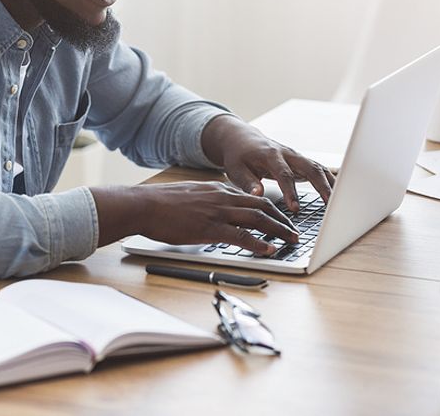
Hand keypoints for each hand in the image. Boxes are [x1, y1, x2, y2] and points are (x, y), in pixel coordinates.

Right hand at [92, 181, 298, 253]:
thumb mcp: (189, 195)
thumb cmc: (161, 204)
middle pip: (262, 205)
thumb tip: (214, 211)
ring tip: (291, 240)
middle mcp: (222, 198)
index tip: (280, 217)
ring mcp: (217, 212)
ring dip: (278, 230)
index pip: (251, 197)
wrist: (144, 205)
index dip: (270, 208)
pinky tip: (269, 250)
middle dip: (282, 219)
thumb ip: (206, 201)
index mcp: (217, 189)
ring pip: (258, 218)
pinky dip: (258, 243)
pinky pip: (241, 235)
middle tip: (294, 231)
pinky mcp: (210, 228)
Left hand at [201, 114, 335, 211]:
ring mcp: (297, 157)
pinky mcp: (301, 162)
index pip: (284, 174)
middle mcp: (288, 154)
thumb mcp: (235, 170)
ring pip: (319, 169)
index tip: (295, 209)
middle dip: (322, 187)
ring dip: (331, 185)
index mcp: (270, 155)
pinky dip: (330, 183)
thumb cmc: (238, 157)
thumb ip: (247, 182)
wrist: (242, 140)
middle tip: (330, 207)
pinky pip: (320, 171)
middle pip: (310, 168)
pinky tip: (337, 198)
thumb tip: (259, 195)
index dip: (291, 191)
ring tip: (340, 205)